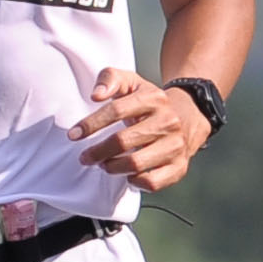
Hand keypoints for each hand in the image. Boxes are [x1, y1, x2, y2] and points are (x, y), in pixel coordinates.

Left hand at [71, 66, 209, 190]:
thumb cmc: (150, 103)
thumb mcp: (132, 82)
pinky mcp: (179, 167)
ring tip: (104, 164)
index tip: (74, 134)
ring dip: (112, 167)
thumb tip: (96, 94)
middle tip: (86, 157)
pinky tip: (128, 174)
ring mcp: (175, 146)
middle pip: (123, 141)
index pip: (116, 110)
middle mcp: (168, 122)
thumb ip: (110, 79)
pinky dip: (134, 181)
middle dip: (98, 152)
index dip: (91, 124)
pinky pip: (152, 182)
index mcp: (154, 99)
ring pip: (135, 164)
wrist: (188, 117)